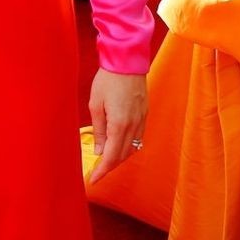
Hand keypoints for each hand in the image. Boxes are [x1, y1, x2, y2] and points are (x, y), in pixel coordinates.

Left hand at [86, 68, 148, 184]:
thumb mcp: (95, 104)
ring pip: (133, 148)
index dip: (103, 171)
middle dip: (111, 166)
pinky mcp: (145, 113)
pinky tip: (120, 145)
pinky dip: (129, 146)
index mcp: (120, 124)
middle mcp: (134, 125)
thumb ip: (99, 130)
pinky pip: (139, 137)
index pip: (112, 156)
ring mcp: (142, 119)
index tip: (94, 179)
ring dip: (120, 157)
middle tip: (97, 172)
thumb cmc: (108, 79)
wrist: (127, 60)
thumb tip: (100, 150)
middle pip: (123, 156)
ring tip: (107, 160)